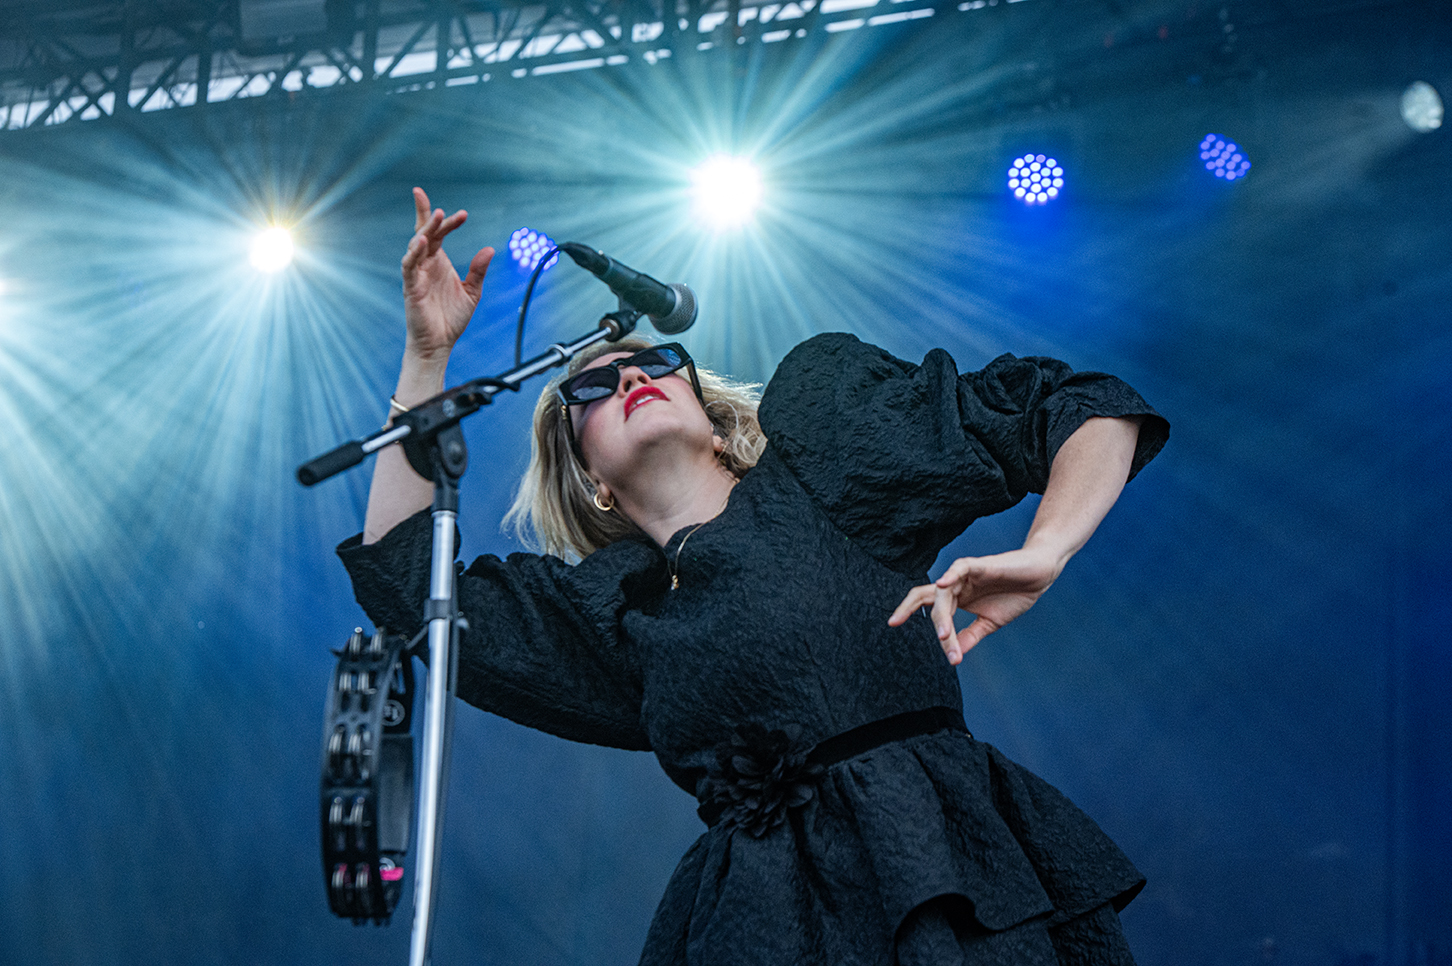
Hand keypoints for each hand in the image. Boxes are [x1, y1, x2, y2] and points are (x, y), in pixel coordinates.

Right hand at [401, 187, 494, 362]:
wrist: (440, 343)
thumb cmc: (452, 319)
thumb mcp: (472, 291)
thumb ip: (478, 270)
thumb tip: (489, 249)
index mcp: (439, 262)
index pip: (438, 234)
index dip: (447, 221)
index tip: (464, 213)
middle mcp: (426, 264)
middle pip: (426, 233)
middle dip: (431, 217)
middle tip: (439, 205)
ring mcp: (417, 274)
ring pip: (416, 245)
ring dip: (425, 230)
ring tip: (436, 215)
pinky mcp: (411, 287)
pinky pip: (409, 266)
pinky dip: (414, 253)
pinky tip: (421, 242)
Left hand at [888, 546, 1062, 664]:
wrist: (1039, 576)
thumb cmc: (1014, 595)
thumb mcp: (989, 623)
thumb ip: (971, 636)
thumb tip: (955, 655)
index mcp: (956, 598)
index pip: (926, 605)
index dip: (907, 612)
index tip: (892, 625)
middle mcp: (956, 585)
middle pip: (926, 597)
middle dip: (909, 610)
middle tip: (896, 624)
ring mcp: (967, 575)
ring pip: (943, 591)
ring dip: (942, 614)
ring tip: (945, 635)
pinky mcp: (981, 565)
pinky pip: (961, 567)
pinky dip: (951, 574)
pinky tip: (943, 584)